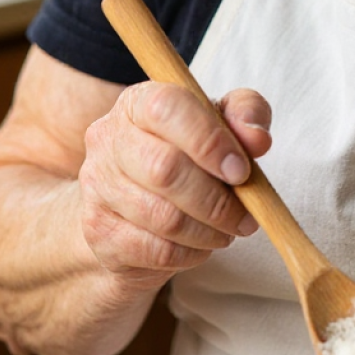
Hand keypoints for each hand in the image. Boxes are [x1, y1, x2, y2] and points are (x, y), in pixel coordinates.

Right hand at [78, 83, 271, 290]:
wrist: (138, 203)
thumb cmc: (190, 151)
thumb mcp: (224, 120)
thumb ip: (247, 114)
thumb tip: (258, 138)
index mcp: (140, 102)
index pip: (167, 109)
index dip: (209, 141)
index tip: (242, 170)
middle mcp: (108, 139)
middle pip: (164, 169)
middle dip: (217, 198)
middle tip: (246, 214)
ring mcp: (96, 186)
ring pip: (162, 216)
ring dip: (208, 229)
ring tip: (230, 229)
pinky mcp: (98, 231)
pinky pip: (153, 249)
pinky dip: (190, 252)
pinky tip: (203, 243)